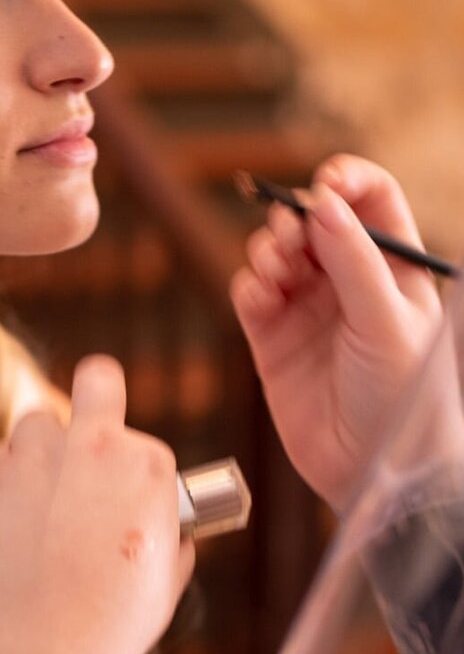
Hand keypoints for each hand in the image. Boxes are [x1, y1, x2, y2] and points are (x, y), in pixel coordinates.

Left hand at [0, 355, 193, 653]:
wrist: (43, 646)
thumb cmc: (112, 622)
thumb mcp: (168, 577)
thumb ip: (169, 534)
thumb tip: (167, 526)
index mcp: (148, 465)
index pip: (139, 440)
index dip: (128, 465)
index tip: (117, 492)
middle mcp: (94, 444)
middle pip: (96, 379)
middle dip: (95, 391)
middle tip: (82, 433)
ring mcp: (35, 452)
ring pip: (36, 422)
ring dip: (39, 451)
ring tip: (38, 505)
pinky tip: (6, 522)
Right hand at [230, 154, 447, 512]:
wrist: (373, 472)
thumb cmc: (404, 399)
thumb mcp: (388, 323)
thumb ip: (355, 261)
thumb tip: (322, 204)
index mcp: (393, 268)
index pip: (370, 201)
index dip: (347, 181)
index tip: (324, 184)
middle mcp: (349, 281)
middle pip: (313, 220)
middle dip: (294, 217)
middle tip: (289, 236)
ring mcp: (308, 308)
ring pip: (275, 252)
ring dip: (267, 249)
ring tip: (275, 272)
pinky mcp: (271, 339)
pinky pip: (250, 292)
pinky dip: (249, 284)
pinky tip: (260, 297)